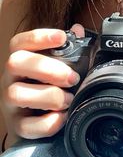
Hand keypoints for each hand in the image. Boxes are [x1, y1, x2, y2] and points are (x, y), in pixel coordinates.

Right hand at [1, 24, 84, 139]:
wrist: (35, 121)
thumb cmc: (48, 87)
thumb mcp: (56, 66)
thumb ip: (68, 48)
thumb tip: (78, 30)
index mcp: (21, 60)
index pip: (20, 42)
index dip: (39, 37)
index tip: (62, 37)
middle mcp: (10, 79)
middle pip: (16, 62)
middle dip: (48, 68)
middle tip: (72, 78)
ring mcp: (10, 103)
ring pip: (17, 94)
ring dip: (50, 96)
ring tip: (69, 99)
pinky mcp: (17, 126)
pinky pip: (27, 126)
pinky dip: (49, 122)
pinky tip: (63, 117)